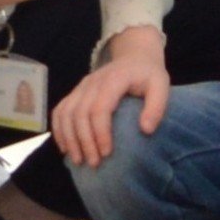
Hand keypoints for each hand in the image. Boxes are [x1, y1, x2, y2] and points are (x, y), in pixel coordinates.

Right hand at [51, 34, 168, 169]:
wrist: (134, 56)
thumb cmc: (148, 74)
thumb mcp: (161, 85)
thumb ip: (156, 106)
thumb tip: (146, 130)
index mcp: (113, 80)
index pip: (99, 108)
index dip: (100, 132)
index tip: (107, 153)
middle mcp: (91, 83)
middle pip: (79, 114)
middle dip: (84, 141)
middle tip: (94, 163)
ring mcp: (80, 87)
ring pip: (65, 113)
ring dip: (69, 139)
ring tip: (78, 160)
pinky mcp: (75, 93)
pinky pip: (59, 111)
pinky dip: (59, 130)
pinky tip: (65, 148)